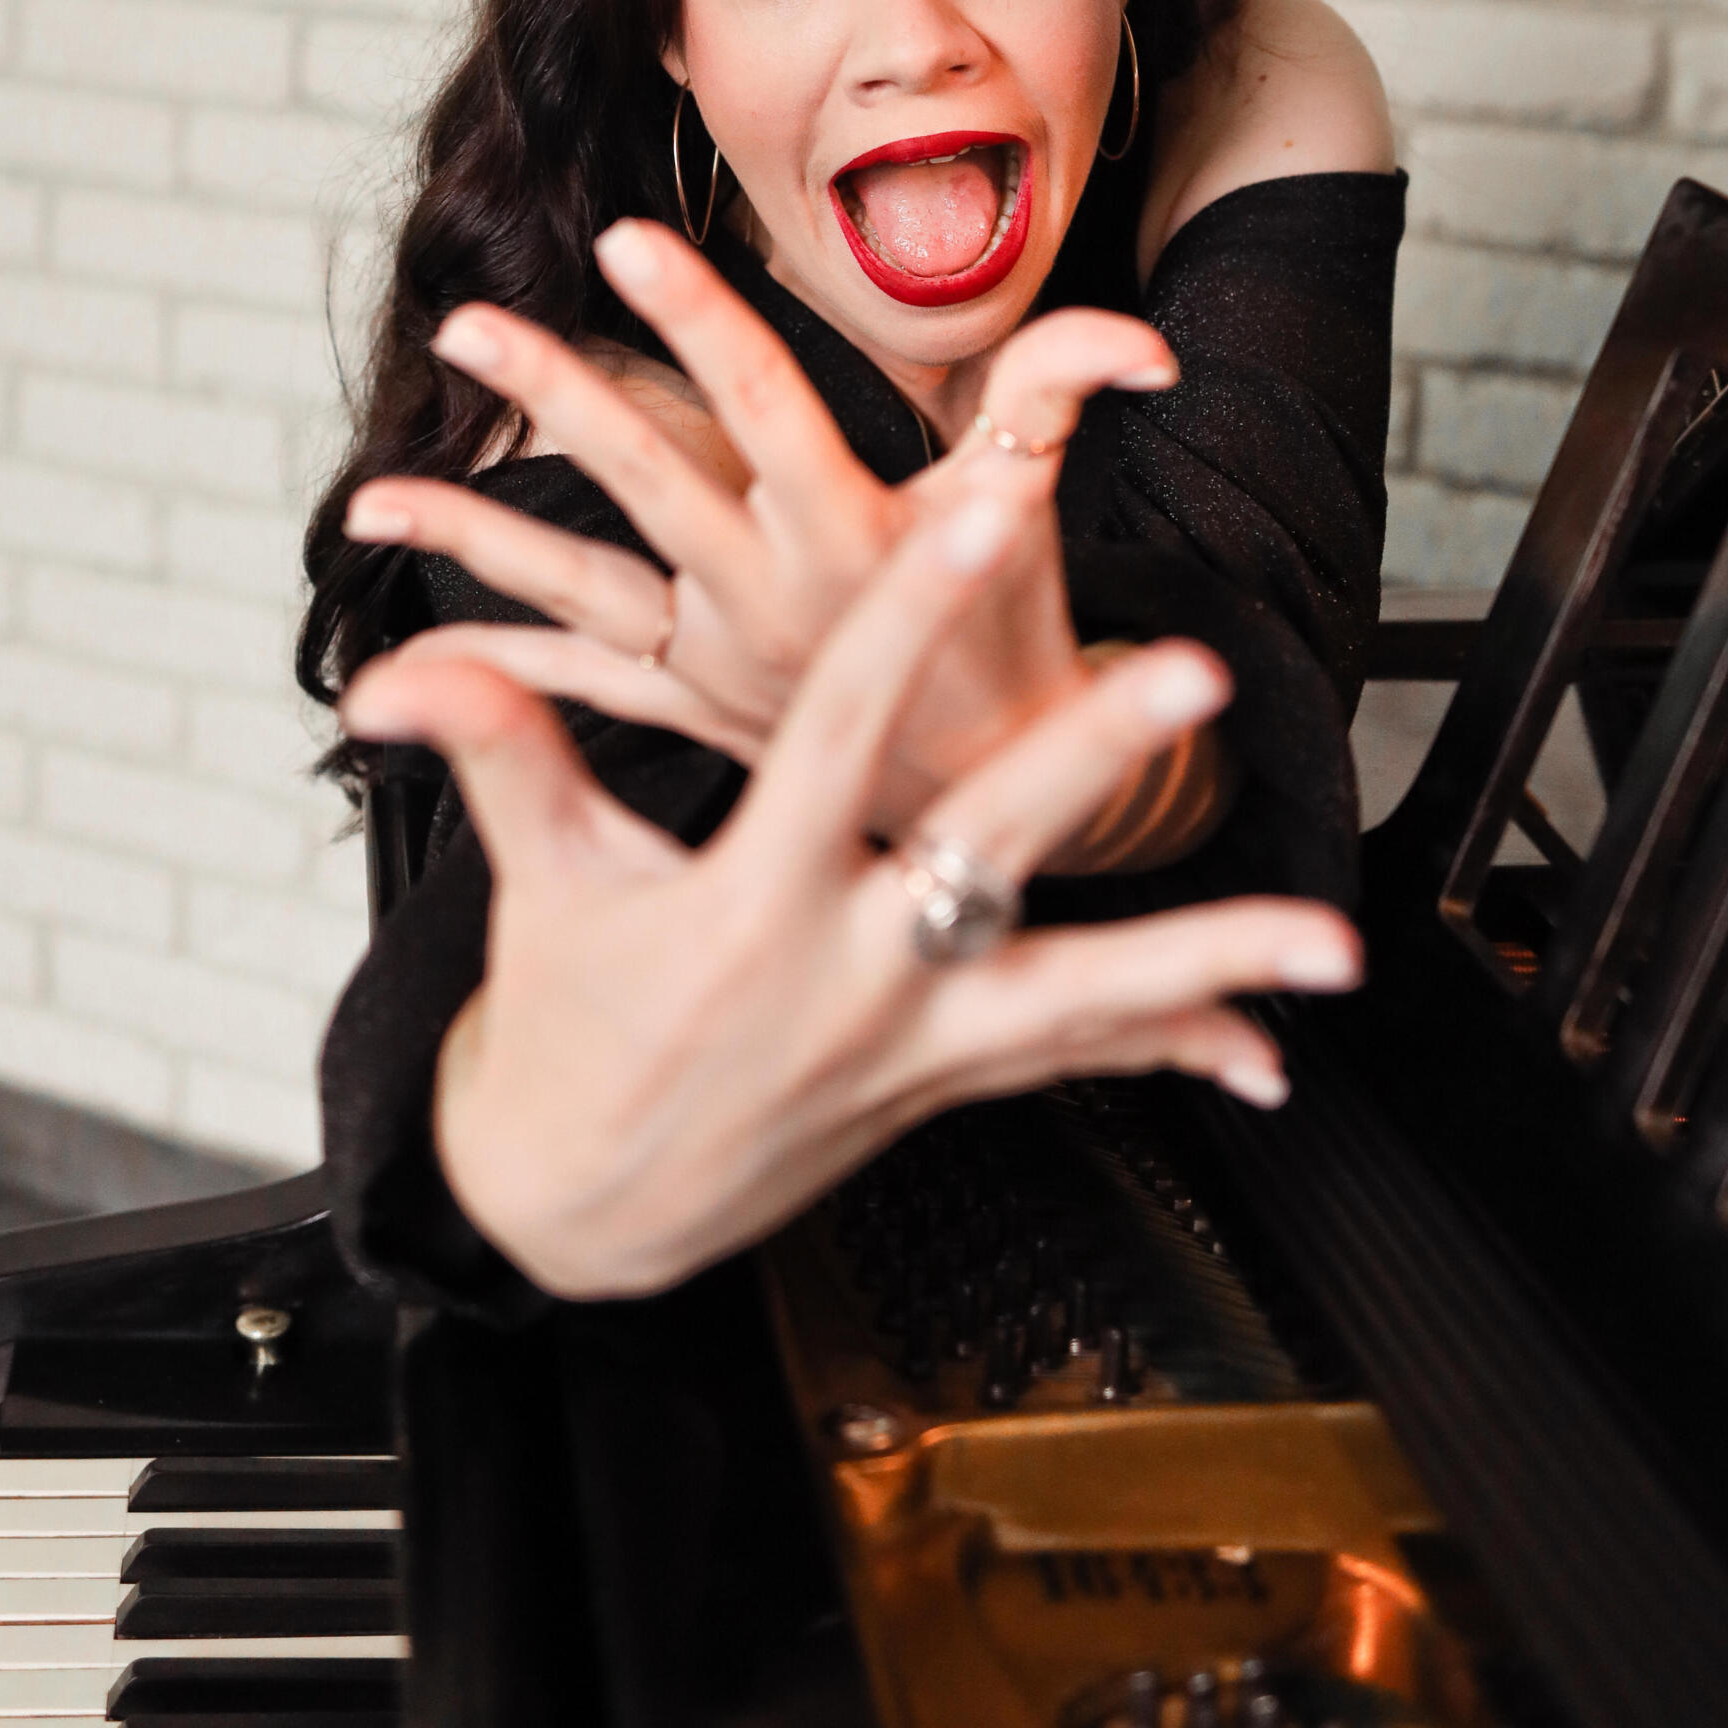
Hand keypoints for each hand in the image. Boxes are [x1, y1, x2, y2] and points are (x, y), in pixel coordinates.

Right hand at [337, 481, 1359, 1299]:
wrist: (579, 1210)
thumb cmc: (565, 1023)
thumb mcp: (541, 888)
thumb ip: (501, 756)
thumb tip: (401, 673)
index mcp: (747, 902)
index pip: (833, 734)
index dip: (899, 622)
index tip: (971, 517)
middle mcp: (845, 977)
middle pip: (985, 850)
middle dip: (1087, 761)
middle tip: (1188, 677)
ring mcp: (905, 1050)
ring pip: (1075, 999)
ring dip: (1199, 963)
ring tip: (1325, 949)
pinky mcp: (938, 1094)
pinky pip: (1067, 1069)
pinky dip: (1161, 1048)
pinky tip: (1261, 1054)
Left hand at [345, 217, 1183, 841]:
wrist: (989, 792)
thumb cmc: (1013, 627)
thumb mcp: (1037, 505)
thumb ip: (1067, 396)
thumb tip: (1143, 346)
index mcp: (851, 538)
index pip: (768, 410)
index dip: (702, 324)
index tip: (626, 240)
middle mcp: (767, 598)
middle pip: (647, 482)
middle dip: (555, 400)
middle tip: (465, 322)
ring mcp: (714, 659)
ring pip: (579, 588)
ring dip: (474, 545)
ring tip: (370, 512)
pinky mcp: (688, 706)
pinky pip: (579, 683)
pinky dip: (498, 668)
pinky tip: (402, 663)